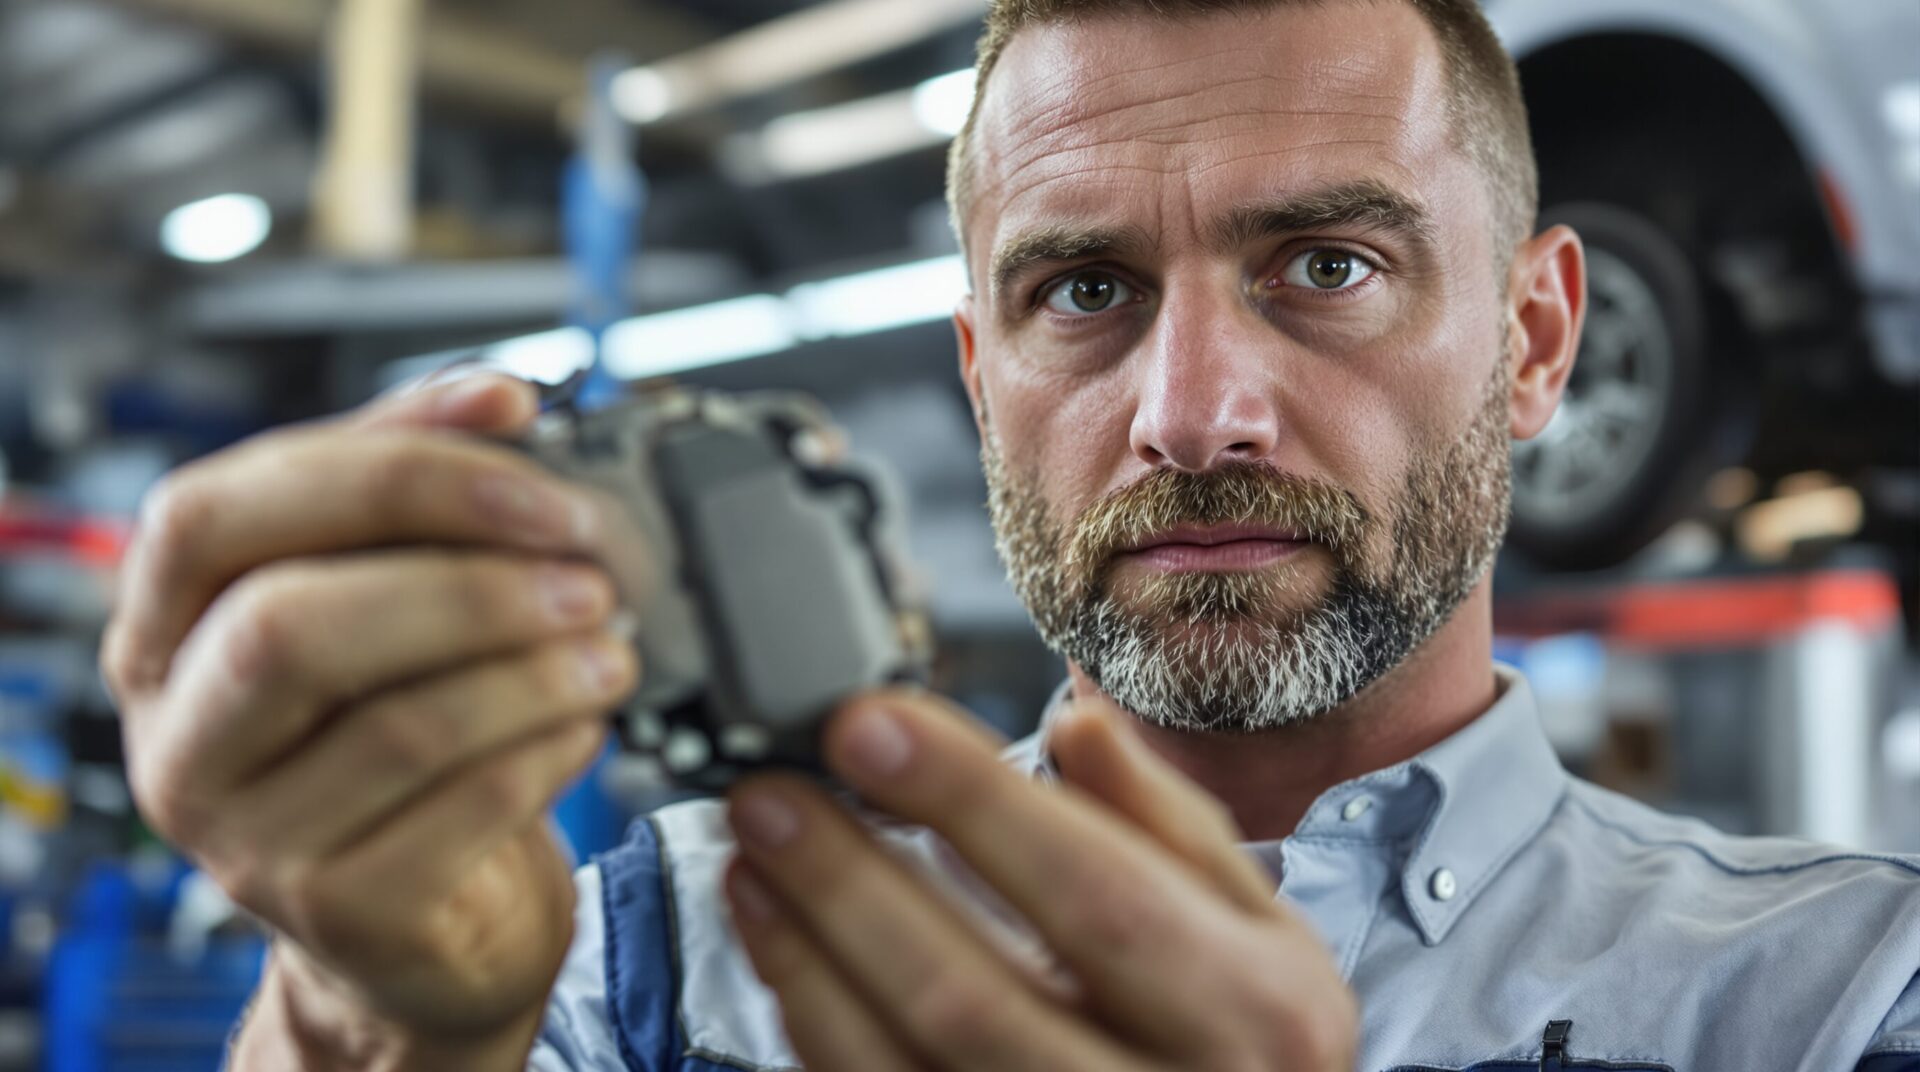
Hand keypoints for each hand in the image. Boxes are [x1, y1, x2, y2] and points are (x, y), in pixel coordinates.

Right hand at [101, 372, 640, 1066]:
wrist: (421, 919)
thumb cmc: (391, 725)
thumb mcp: (378, 591)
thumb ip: (416, 485)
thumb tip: (501, 396)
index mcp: (167, 625)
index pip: (216, 511)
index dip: (386, 470)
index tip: (527, 453)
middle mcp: (182, 735)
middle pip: (293, 625)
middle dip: (468, 584)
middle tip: (589, 571)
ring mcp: (249, 840)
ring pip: (396, 725)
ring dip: (532, 669)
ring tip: (609, 647)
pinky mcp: (341, 912)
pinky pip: (460, 811)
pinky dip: (546, 751)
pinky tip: (586, 724)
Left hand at [721, 690, 1358, 1070]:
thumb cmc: (1256, 1042)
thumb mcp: (1265, 930)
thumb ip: (1170, 827)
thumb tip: (1075, 726)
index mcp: (1252, 1012)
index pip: (1095, 890)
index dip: (970, 804)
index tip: (868, 725)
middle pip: (972, 997)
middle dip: (850, 884)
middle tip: (767, 792)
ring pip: (906, 1068)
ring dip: (810, 957)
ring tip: (751, 858)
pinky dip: (818, 1024)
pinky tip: (782, 946)